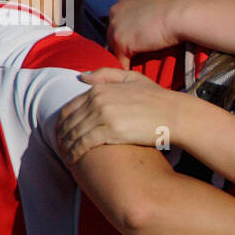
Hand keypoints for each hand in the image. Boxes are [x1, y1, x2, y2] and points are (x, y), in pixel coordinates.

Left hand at [56, 69, 186, 163]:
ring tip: (66, 155)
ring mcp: (103, 115)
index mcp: (100, 88)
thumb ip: (106, 75)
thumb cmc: (157, 98)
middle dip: (61, 136)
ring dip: (66, 146)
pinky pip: (84, 143)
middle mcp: (98, 100)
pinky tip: (73, 159)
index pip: (70, 107)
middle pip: (69, 121)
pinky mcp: (110, 131)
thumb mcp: (132, 78)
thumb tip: (82, 77)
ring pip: (74, 133)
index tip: (62, 133)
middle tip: (60, 147)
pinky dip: (75, 152)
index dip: (62, 122)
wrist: (175, 114)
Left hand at [106, 0, 183, 66]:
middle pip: (112, 34)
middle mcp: (115, 11)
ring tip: (133, 66)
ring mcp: (115, 26)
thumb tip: (145, 29)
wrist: (180, 15)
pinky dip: (126, 67)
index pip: (118, 22)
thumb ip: (144, 16)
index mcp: (124, 1)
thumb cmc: (176, 12)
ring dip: (123, 57)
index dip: (126, 33)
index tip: (135, 43)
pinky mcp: (120, 41)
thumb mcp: (154, 8)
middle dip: (122, 45)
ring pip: (114, 47)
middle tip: (133, 57)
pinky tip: (134, 71)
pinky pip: (119, 60)